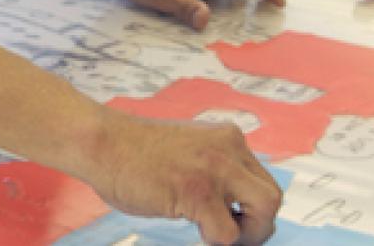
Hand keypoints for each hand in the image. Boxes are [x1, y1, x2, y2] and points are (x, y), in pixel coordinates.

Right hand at [85, 110, 281, 244]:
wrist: (101, 142)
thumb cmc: (132, 154)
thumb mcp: (188, 151)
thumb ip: (213, 168)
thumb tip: (231, 208)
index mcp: (228, 138)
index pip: (261, 179)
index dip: (251, 208)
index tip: (234, 221)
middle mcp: (229, 148)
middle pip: (272, 196)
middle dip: (259, 226)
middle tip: (235, 237)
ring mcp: (215, 168)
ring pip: (264, 211)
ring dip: (247, 235)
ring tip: (215, 236)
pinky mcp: (197, 191)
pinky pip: (228, 233)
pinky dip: (215, 241)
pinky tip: (193, 229)